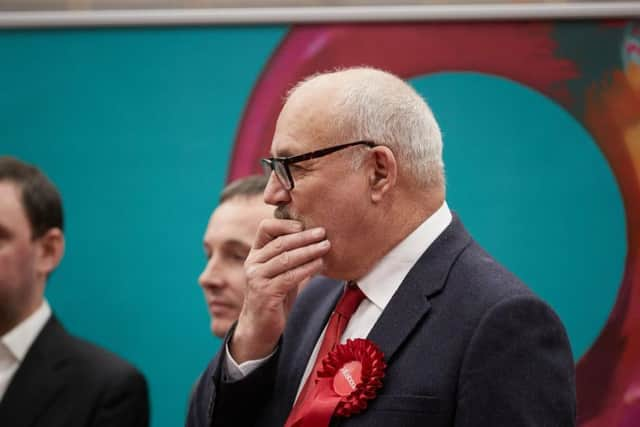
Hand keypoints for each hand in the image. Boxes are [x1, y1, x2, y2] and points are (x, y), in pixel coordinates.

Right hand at [230, 219, 330, 362]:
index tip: (306, 223)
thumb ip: (291, 255)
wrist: (259, 327)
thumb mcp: (281, 272)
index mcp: (255, 254)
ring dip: (308, 251)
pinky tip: (320, 265)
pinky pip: (289, 277)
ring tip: (326, 246)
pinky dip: (306, 269)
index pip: (265, 228)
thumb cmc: (275, 296)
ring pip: (285, 258)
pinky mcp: (265, 293)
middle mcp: (253, 263)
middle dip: (304, 236)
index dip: (285, 223)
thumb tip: (317, 238)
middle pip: (279, 242)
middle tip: (323, 232)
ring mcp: (257, 278)